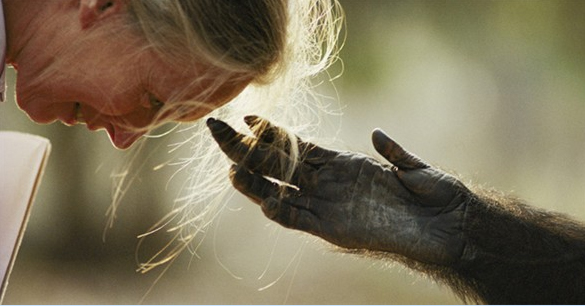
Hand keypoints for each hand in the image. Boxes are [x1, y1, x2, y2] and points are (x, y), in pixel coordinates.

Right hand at [206, 116, 469, 265]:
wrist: (450, 229)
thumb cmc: (436, 196)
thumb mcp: (412, 168)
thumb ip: (392, 152)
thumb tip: (375, 134)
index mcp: (343, 165)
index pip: (297, 146)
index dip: (271, 132)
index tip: (247, 116)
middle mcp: (329, 184)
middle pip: (278, 164)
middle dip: (246, 148)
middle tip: (217, 129)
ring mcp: (330, 206)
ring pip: (281, 192)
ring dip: (256, 183)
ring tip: (230, 168)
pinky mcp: (335, 229)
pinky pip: (301, 220)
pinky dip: (282, 211)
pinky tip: (265, 202)